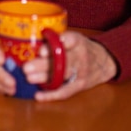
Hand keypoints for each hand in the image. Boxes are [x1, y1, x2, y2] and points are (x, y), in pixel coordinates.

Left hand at [0, 28, 117, 99]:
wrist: (104, 61)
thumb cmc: (81, 46)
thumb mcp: (72, 36)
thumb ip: (55, 37)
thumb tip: (26, 35)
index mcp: (77, 41)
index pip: (69, 41)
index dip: (55, 46)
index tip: (40, 51)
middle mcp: (80, 56)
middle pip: (62, 61)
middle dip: (43, 65)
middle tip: (26, 67)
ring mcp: (81, 72)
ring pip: (62, 76)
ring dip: (44, 78)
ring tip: (28, 78)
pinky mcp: (80, 85)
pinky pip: (65, 91)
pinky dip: (51, 94)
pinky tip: (38, 95)